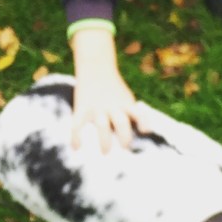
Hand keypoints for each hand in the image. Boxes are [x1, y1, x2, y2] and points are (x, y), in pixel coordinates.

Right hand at [69, 26, 138, 151]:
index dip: (143, 122)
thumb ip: (132, 116)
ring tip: (105, 153)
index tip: (145, 131)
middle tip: (124, 147)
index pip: (138, 114)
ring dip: (105, 141)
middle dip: (124, 138)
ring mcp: (97, 108)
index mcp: (126, 104)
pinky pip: (77, 125)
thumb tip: (140, 136)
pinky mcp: (82, 108)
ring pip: (102, 125)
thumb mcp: (126, 98)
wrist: (95, 68)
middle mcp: (112, 106)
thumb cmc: (114, 90)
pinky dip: (76, 137)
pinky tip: (76, 148)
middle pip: (121, 123)